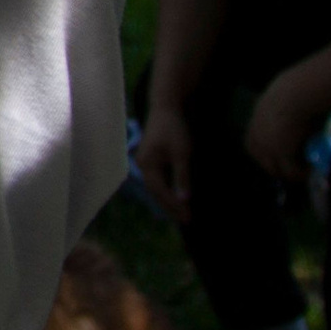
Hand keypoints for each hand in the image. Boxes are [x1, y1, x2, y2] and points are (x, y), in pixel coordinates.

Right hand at [135, 103, 192, 217]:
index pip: (160, 191)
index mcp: (147, 165)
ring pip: (155, 187)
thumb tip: (184, 199)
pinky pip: (157, 181)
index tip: (188, 216)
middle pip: (155, 192)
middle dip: (170, 207)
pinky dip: (166, 191)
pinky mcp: (150, 160)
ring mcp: (145, 162)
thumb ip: (181, 177)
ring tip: (181, 213)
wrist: (166, 109)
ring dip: (167, 201)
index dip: (174, 205)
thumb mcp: (181, 154)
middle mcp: (142, 165)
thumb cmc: (174, 130)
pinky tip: (175, 197)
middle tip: (186, 220)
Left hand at [246, 71, 324, 184]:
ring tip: (304, 174)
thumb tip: (289, 120)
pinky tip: (311, 171)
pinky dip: (301, 173)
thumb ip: (277, 116)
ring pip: (276, 170)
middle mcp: (257, 139)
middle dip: (276, 169)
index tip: (278, 160)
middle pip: (263, 162)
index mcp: (253, 127)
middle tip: (293, 172)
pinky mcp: (282, 153)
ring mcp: (268, 148)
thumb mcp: (276, 106)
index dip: (265, 156)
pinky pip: (291, 171)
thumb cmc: (289, 95)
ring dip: (289, 174)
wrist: (293, 96)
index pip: (253, 148)